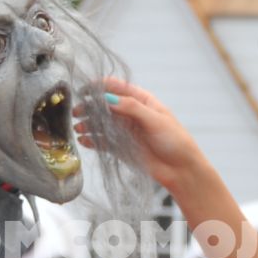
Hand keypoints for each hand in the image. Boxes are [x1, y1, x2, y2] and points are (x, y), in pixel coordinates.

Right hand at [75, 78, 207, 194]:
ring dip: (89, 124)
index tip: (85, 90)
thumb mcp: (155, 119)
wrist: (181, 170)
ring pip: (102, 124)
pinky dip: (93, 140)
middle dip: (90, 107)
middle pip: (106, 106)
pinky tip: (84, 141)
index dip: (100, 87)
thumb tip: (108, 99)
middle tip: (76, 112)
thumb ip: (132, 108)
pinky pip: (104, 141)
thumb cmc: (175, 141)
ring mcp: (126, 131)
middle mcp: (132, 114)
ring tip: (77, 128)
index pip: (118, 88)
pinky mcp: (122, 148)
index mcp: (142, 101)